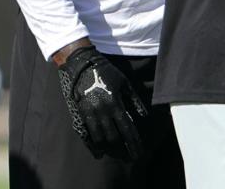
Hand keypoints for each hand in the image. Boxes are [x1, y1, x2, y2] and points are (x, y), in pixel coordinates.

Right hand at [57, 46, 146, 160]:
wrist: (83, 67)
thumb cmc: (108, 73)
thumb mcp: (125, 83)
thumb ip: (135, 100)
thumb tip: (144, 116)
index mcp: (115, 103)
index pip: (126, 128)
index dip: (133, 141)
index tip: (139, 151)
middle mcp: (102, 111)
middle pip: (114, 137)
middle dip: (123, 149)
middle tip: (131, 157)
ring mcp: (89, 114)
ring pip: (100, 138)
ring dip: (110, 149)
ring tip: (118, 155)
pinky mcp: (80, 114)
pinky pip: (86, 134)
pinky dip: (93, 146)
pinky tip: (99, 153)